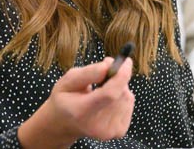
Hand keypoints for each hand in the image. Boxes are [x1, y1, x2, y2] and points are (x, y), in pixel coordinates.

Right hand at [18, 57, 134, 147]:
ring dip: (119, 87)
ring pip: (127, 97)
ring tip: (101, 91)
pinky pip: (129, 104)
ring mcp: (110, 131)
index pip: (109, 94)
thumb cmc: (65, 98)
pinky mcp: (119, 131)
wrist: (64, 124)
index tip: (126, 61)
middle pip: (120, 94)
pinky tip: (107, 100)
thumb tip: (110, 64)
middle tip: (104, 75)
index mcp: (81, 112)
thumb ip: (89, 72)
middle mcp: (98, 126)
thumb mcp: (67, 81)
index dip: (121, 76)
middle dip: (117, 78)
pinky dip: (121, 97)